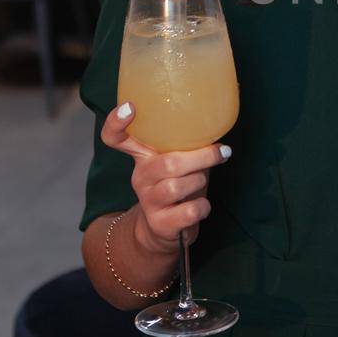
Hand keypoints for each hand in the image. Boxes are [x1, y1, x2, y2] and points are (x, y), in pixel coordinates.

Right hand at [101, 102, 231, 256]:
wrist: (162, 229)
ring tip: (201, 182)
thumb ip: (187, 144)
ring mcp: (148, 201)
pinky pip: (188, 211)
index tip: (130, 107)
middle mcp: (140, 177)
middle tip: (222, 152)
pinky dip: (202, 206)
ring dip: (199, 182)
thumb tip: (216, 122)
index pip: (116, 138)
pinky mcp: (160, 224)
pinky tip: (201, 205)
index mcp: (142, 157)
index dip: (116, 123)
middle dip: (201, 157)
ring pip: (176, 187)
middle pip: (167, 163)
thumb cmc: (177, 184)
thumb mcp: (177, 161)